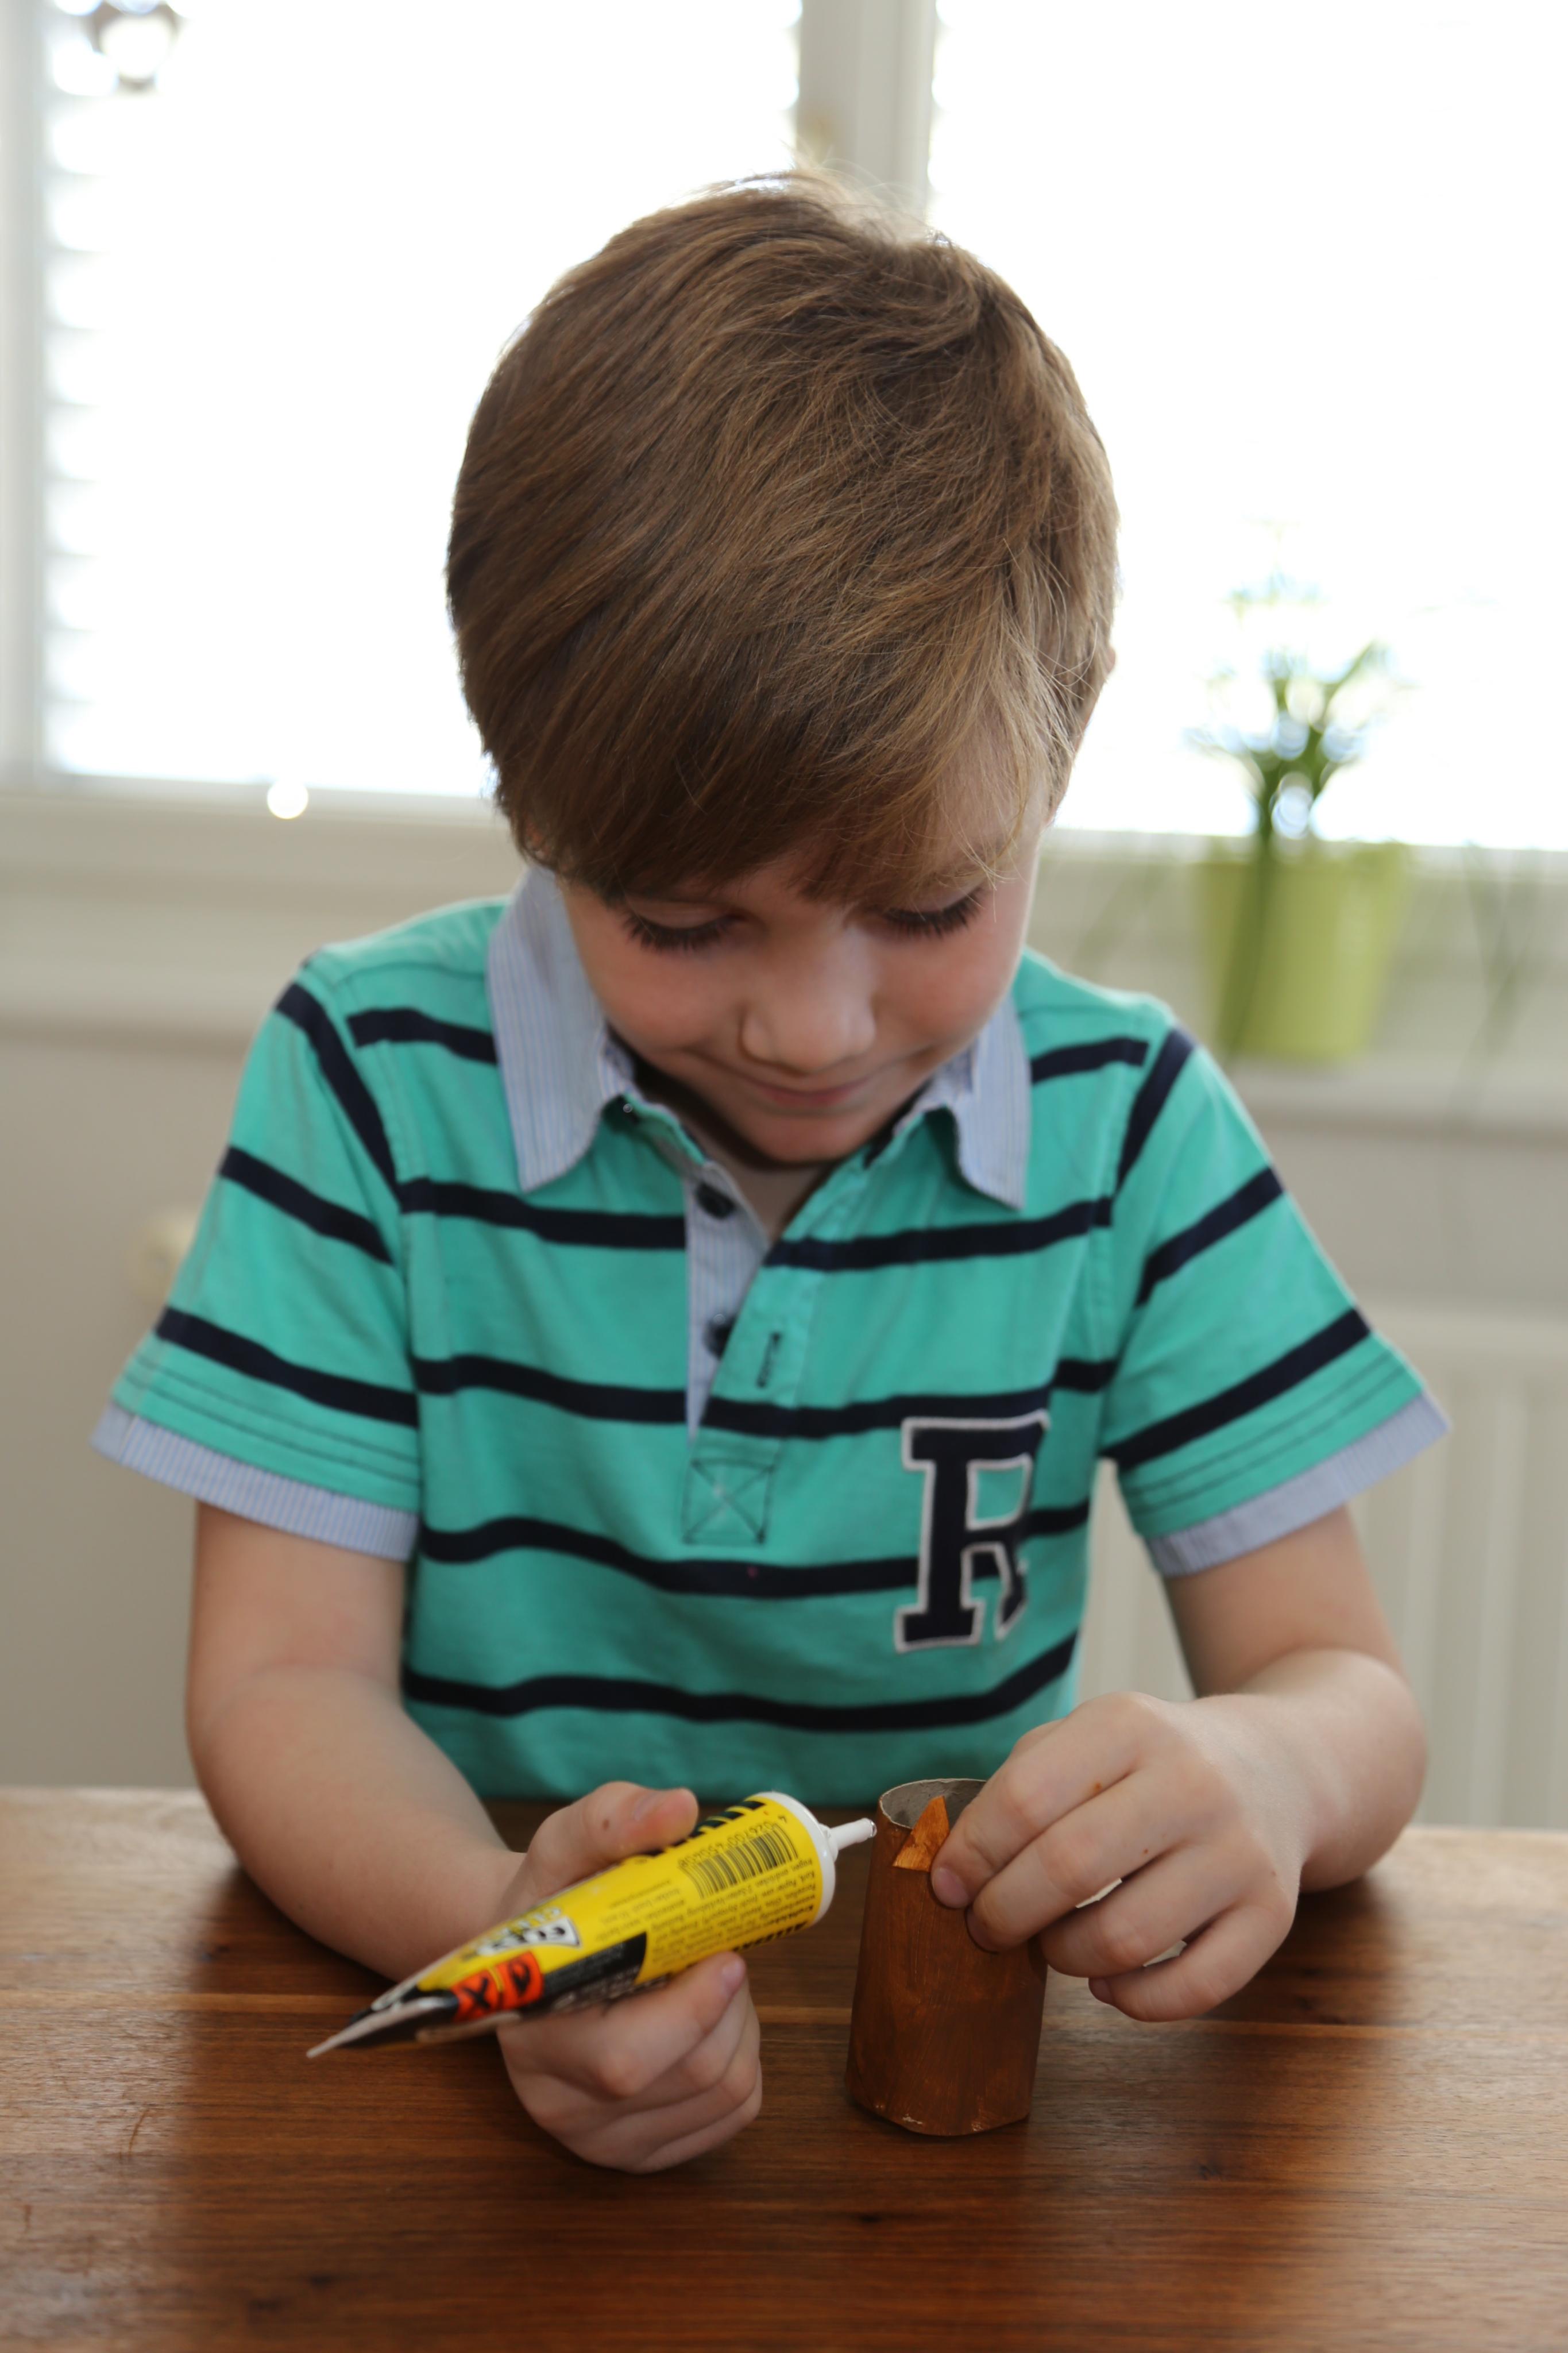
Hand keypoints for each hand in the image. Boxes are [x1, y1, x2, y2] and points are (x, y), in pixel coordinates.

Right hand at [493, 1782, 761, 2171]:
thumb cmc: (554, 1896)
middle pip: (692, 2077)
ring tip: (709, 1981)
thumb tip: (678, 1808)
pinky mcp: (642, 2154)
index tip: (726, 1953)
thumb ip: (615, 1819)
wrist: (535, 1954)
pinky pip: (734, 2115)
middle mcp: (562, 2103)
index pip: (627, 2060)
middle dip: (731, 2008)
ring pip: (724, 2096)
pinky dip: (745, 2061)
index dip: (693, 2010)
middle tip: (722, 1955)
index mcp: (534, 2033)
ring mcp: (602, 2139)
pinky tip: (710, 2022)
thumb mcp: (569, 1843)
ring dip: (742, 2029)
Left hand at [930, 1691, 1309, 2019]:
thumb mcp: (1089, 1738)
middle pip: (1068, 1868)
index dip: (971, 1854)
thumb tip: (952, 1869)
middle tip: (988, 1927)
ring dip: (1064, 1957)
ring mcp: (1239, 1851)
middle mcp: (1191, 1782)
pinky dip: (1134, 2001)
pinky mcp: (1272, 1915)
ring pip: (1124, 1938)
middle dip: (1005, 1913)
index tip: (947, 1886)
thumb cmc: (1151, 1763)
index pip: (1025, 1797)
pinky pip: (1192, 1989)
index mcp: (1129, 1726)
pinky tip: (1109, 1981)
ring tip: (1053, 1943)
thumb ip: (1020, 1786)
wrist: (1278, 1767)